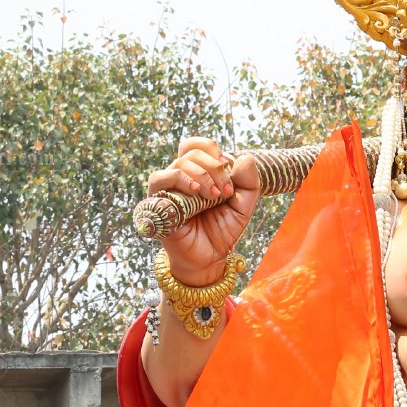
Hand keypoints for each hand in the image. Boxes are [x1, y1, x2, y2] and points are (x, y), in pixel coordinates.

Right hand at [146, 138, 259, 285]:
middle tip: (226, 190)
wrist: (209, 259)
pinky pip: (160, 179)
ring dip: (201, 175)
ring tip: (214, 196)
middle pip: (191, 152)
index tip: (228, 168)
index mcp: (199, 174)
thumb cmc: (222, 232)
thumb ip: (249, 184)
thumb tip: (245, 157)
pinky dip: (180, 179)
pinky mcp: (158, 202)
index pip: (198, 146)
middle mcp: (181, 178)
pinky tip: (196, 192)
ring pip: (178, 163)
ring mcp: (168, 189)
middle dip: (213, 167)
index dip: (213, 150)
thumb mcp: (243, 207)